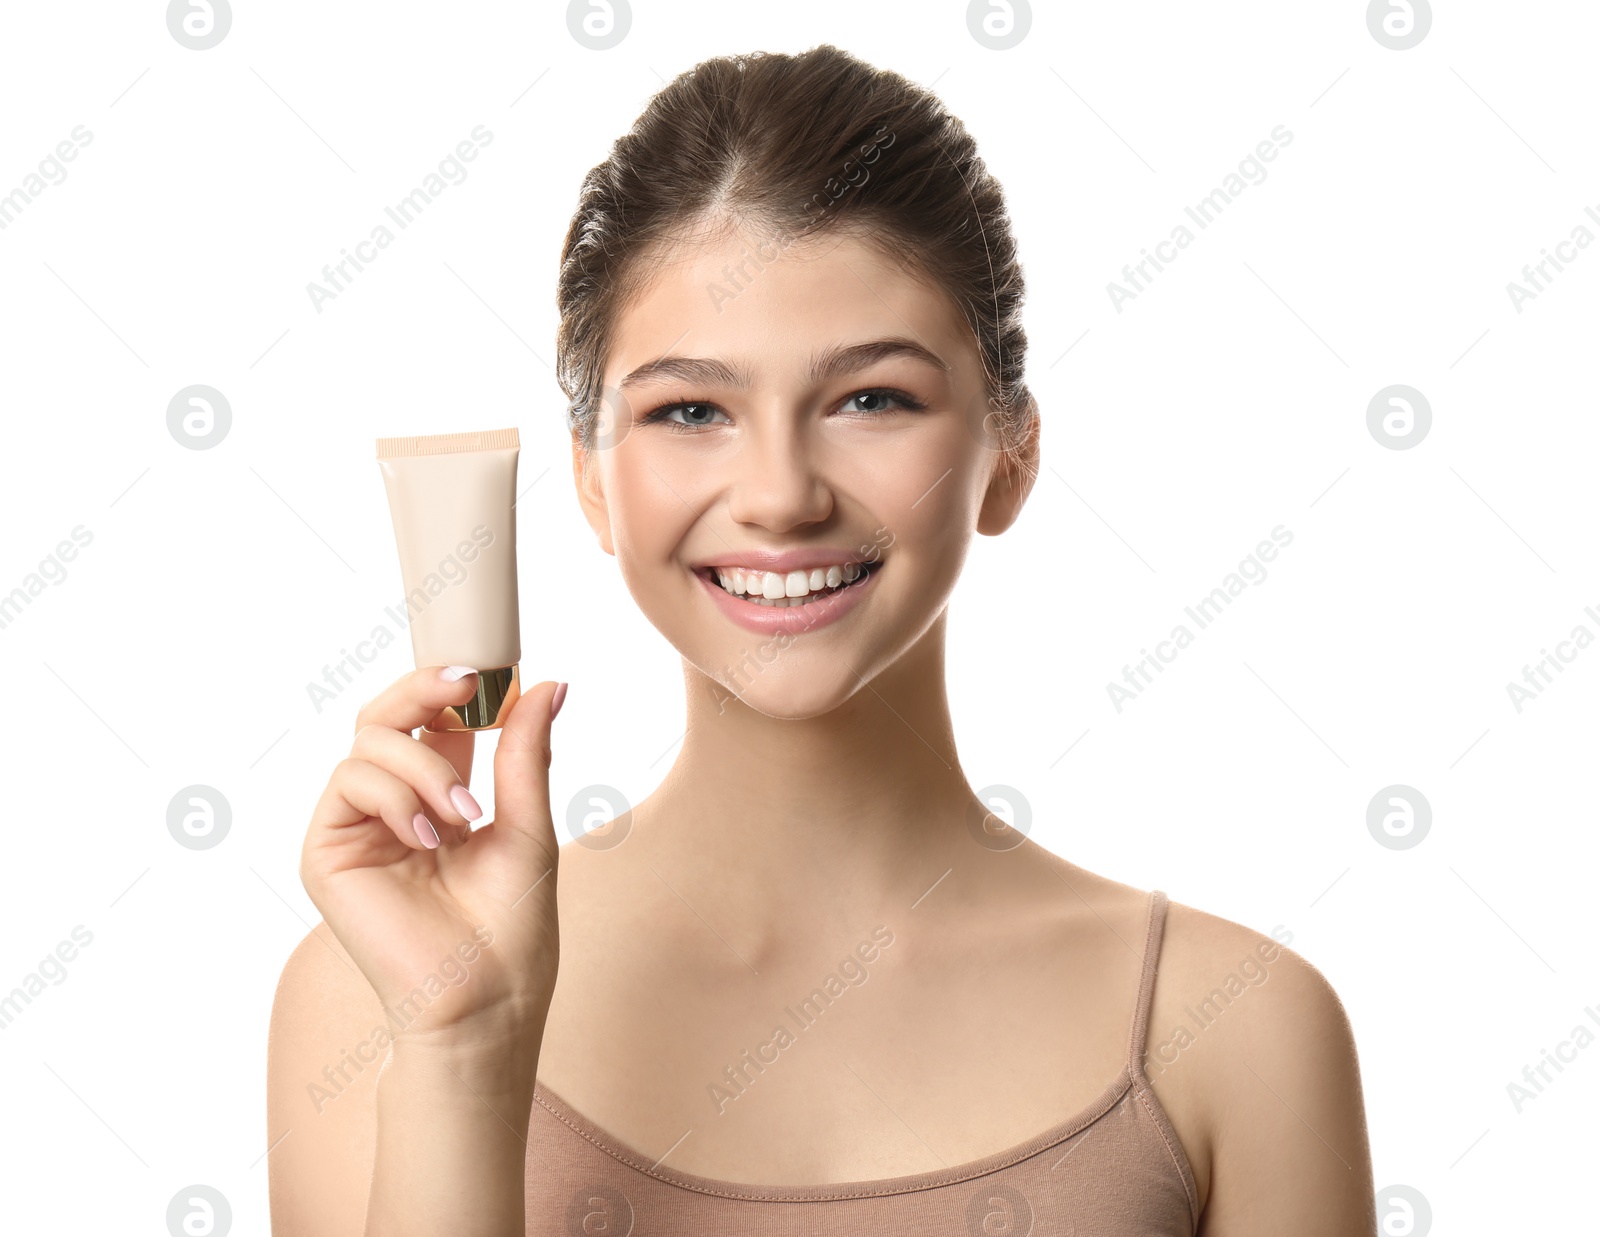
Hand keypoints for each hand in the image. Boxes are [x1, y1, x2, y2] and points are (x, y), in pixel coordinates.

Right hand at [300, 667, 567, 1046]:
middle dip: (423, 690)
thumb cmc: (511, 928)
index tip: (489, 672)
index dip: (450, 688)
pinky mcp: (326, 853)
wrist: (484, 998)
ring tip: (464, 817)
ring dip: (425, 766)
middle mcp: (390, 808)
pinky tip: (429, 838)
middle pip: (384, 716)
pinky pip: (349, 783)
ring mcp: (356, 829)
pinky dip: (395, 796)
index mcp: (437, 798)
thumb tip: (549, 684)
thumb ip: (525, 754)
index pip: (429, 720)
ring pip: (369, 743)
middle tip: (466, 685)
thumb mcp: (528, 824)